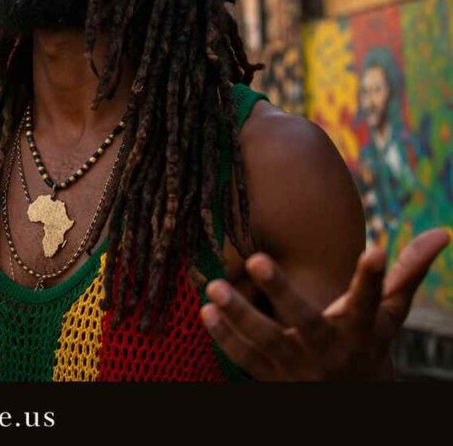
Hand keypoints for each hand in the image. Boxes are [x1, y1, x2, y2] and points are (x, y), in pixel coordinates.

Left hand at [201, 228, 449, 379]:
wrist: (350, 401)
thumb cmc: (366, 343)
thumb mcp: (388, 315)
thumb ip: (406, 274)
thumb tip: (442, 233)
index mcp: (360, 328)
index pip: (370, 299)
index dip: (373, 277)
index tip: (374, 248)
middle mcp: (328, 347)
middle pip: (305, 320)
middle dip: (282, 290)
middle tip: (257, 258)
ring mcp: (298, 366)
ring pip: (266, 341)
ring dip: (240, 315)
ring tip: (216, 287)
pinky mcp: (272, 379)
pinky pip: (245, 360)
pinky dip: (225, 338)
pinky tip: (206, 311)